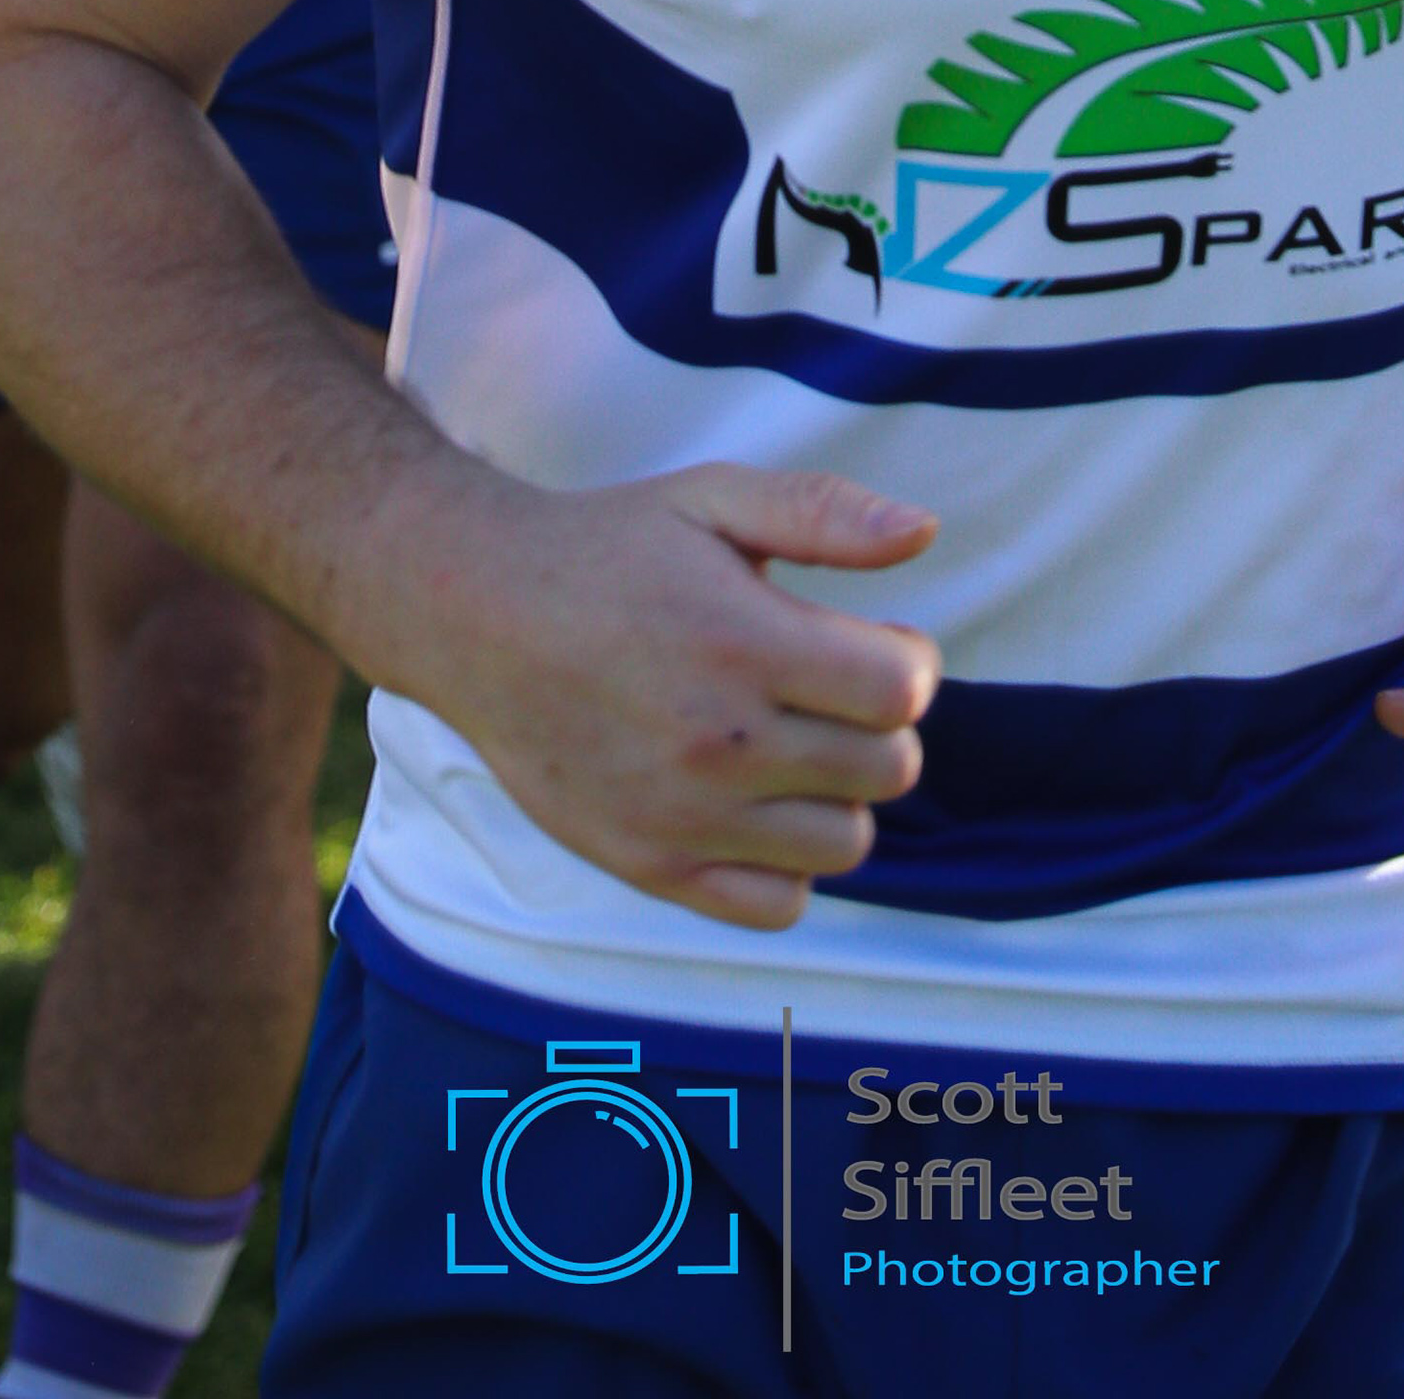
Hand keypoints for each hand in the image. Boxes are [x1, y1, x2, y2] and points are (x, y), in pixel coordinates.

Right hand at [401, 460, 941, 931]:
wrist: (479, 617)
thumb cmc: (607, 551)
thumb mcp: (712, 498)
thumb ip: (823, 513)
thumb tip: (924, 532)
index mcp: (743, 642)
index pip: (900, 693)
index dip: (909, 664)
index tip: (879, 646)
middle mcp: (719, 742)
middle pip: (885, 770)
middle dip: (880, 725)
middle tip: (834, 689)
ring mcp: (685, 815)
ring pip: (844, 843)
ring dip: (839, 794)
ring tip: (794, 743)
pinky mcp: (651, 867)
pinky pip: (777, 905)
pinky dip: (788, 864)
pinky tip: (760, 803)